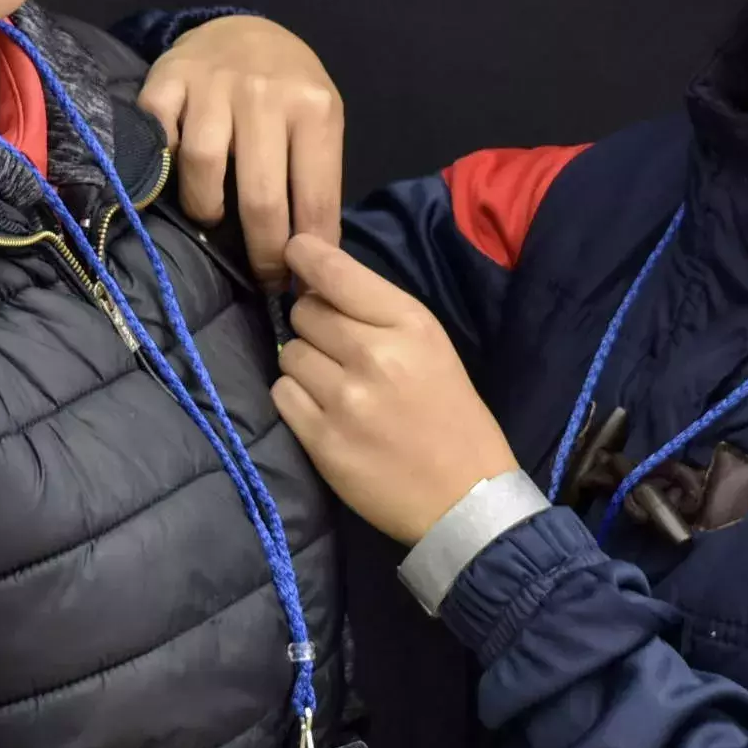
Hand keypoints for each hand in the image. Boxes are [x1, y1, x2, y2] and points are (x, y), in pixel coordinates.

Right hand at [139, 16, 343, 285]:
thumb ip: (317, 177)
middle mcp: (263, 95)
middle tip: (261, 275)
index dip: (305, 251)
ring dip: (206, 207)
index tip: (297, 281)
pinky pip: (159, 136)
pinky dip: (162, 164)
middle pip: (260, 196)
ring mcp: (211, 85)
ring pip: (202, 166)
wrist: (242, 29)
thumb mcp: (320, 119)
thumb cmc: (288, 87)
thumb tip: (312, 254)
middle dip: (262, 251)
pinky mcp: (167, 80)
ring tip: (212, 218)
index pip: (313, 199)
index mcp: (313, 108)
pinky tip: (174, 174)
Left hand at [272, 234, 521, 544]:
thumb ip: (379, 312)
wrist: (465, 497)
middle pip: (305, 311)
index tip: (294, 250)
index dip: (305, 254)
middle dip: (314, 323)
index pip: (336, 272)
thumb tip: (318, 280)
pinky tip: (323, 410)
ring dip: (304, 364)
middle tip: (338, 348)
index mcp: (410, 325)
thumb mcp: (432, 346)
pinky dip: (295, 397)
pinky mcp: (322, 440)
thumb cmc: (452, 415)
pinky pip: (282, 393)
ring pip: (289, 352)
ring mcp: (344, 399)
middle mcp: (374, 355)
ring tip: (335, 385)